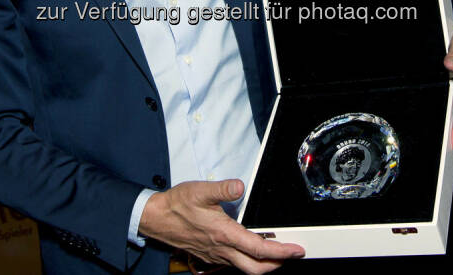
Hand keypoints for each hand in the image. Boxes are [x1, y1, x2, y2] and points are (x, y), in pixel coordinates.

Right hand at [139, 179, 304, 273]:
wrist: (157, 218)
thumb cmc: (177, 205)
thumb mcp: (199, 191)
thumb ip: (222, 189)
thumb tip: (239, 186)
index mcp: (224, 234)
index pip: (259, 249)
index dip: (281, 252)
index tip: (296, 250)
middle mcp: (221, 249)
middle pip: (255, 268)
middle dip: (276, 264)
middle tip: (291, 255)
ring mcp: (215, 254)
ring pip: (244, 268)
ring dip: (263, 263)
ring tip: (276, 253)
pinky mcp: (209, 254)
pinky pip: (233, 263)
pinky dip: (247, 260)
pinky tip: (249, 249)